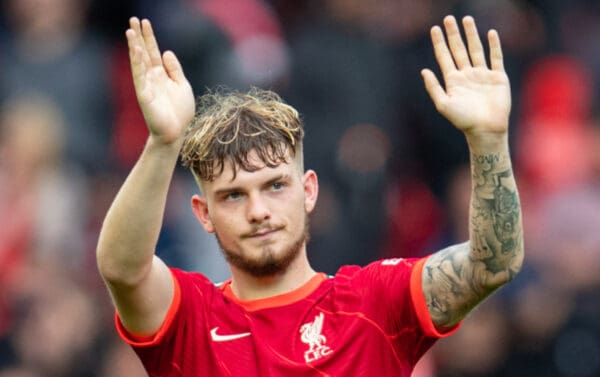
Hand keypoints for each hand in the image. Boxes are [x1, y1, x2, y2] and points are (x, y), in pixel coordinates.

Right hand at [126, 18, 194, 143]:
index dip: (149, 37)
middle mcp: (151, 77)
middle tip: (133, 19)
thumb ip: (174, 69)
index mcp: (161, 74)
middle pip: (143, 53)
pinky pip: (140, 77)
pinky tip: (136, 51)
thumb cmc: (180, 111)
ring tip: (130, 31)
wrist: (176, 132)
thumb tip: (166, 51)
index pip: (153, 51)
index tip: (144, 22)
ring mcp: (146, 85)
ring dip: (134, 47)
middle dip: (138, 36)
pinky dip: (138, 64)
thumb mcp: (182, 85)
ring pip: (139, 63)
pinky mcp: (144, 95)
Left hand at [421, 16, 510, 138]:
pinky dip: (494, 45)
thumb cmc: (463, 120)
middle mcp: (467, 75)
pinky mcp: (498, 78)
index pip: (444, 57)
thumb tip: (423, 70)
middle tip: (449, 18)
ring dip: (471, 34)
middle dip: (453, 34)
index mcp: (453, 81)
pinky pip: (495, 58)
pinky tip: (490, 33)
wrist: (486, 129)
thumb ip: (434, 88)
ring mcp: (482, 75)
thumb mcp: (444, 105)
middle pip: (459, 49)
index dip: (439, 42)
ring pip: (476, 49)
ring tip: (466, 19)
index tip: (434, 29)